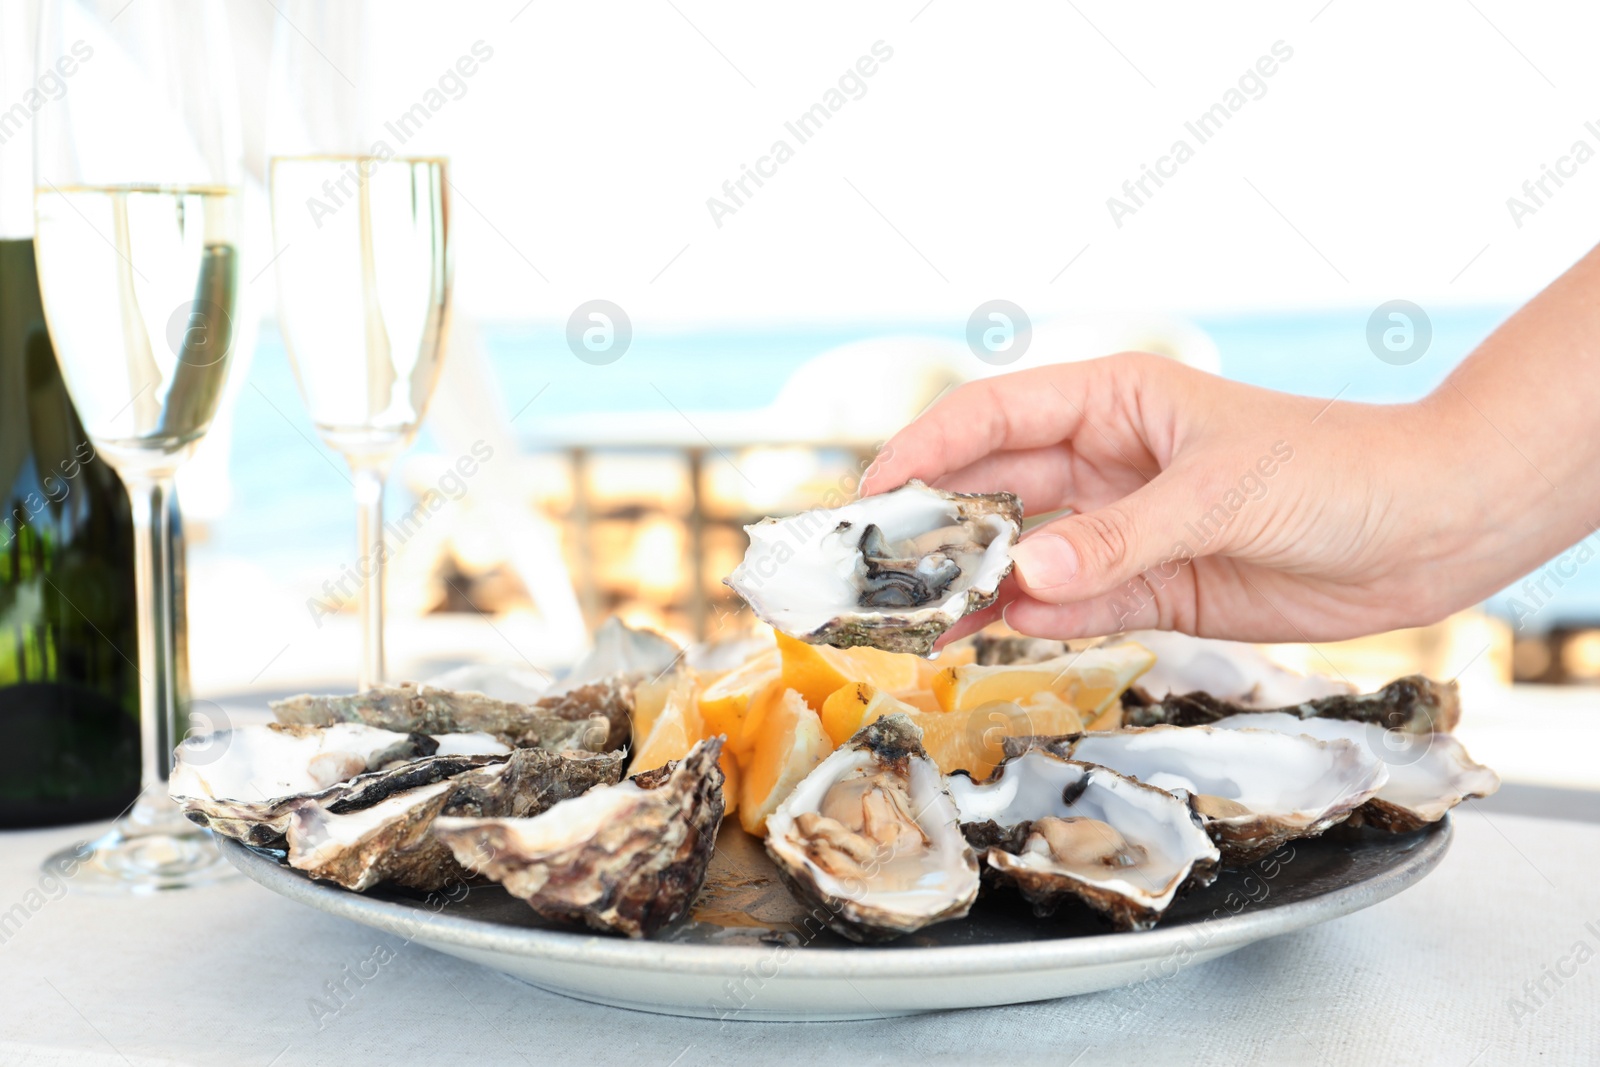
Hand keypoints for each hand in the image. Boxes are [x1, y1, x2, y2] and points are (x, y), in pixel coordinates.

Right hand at [859, 353, 1508, 644]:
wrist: (1428, 528)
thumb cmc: (1336, 470)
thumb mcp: (1221, 494)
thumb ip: (1120, 539)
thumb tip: (1024, 580)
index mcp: (1112, 400)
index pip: (991, 416)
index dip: (923, 451)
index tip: (868, 498)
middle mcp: (1104, 460)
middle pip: (992, 490)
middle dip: (931, 529)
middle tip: (869, 577)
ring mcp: (1122, 526)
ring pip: (1022, 556)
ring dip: (969, 587)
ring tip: (908, 627)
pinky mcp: (1150, 586)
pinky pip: (1071, 606)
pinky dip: (1029, 623)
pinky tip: (985, 640)